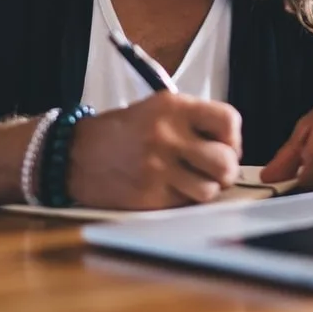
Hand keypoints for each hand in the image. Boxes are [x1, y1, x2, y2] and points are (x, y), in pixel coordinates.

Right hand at [66, 93, 241, 209]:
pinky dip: (183, 200)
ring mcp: (158, 167)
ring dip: (205, 189)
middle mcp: (168, 135)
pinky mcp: (149, 196)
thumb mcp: (158, 108)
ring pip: (210, 190)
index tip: (225, 145)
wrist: (79, 154)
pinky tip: (168, 188)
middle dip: (226, 170)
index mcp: (174, 107)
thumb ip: (193, 120)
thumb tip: (231, 146)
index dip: (233, 138)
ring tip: (190, 180)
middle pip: (225, 162)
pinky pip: (185, 204)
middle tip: (214, 170)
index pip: (229, 120)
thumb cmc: (125, 131)